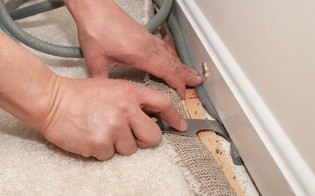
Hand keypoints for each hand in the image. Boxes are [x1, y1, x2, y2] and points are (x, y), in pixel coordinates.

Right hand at [39, 77, 186, 160]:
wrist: (52, 101)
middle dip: (145, 139)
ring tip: (102, 131)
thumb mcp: (112, 87)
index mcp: (130, 93)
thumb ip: (133, 100)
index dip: (175, 116)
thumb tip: (149, 115)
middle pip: (153, 136)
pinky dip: (102, 150)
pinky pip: (110, 156)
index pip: (163, 103)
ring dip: (118, 144)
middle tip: (132, 135)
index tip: (181, 125)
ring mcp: (114, 128)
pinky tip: (92, 136)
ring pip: (131, 149)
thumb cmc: (80, 94)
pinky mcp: (100, 144)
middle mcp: (126, 110)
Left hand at [64, 0, 201, 97]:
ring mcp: (148, 39)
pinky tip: (173, 56)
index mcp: (141, 55)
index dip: (177, 84)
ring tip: (191, 72)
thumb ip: (102, 80)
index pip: (167, 72)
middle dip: (187, 75)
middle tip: (198, 83)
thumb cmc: (96, 29)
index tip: (182, 94)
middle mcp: (149, 46)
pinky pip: (164, 46)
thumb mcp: (96, 60)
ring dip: (182, 65)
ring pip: (171, 54)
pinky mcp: (144, 34)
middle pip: (174, 63)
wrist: (95, 8)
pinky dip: (172, 54)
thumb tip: (104, 94)